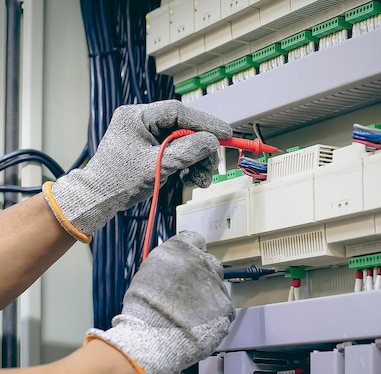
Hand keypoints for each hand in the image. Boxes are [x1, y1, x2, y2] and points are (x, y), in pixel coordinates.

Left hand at [43, 100, 231, 241]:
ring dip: (198, 160)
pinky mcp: (154, 148)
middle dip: (202, 148)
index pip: (177, 112)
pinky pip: (179, 151)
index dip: (204, 122)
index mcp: (137, 116)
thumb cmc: (119, 181)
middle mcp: (143, 121)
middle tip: (212, 166)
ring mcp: (149, 135)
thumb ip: (185, 152)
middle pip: (184, 127)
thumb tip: (212, 141)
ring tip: (201, 180)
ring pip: (185, 141)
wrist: (100, 198)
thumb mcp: (156, 166)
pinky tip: (192, 179)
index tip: (224, 133)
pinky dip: (190, 165)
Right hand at [85, 231, 234, 373]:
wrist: (152, 337)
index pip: (195, 240)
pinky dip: (214, 316)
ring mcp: (215, 283)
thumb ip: (167, 264)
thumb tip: (174, 267)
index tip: (189, 263)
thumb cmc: (142, 309)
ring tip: (191, 314)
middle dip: (203, 275)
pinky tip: (198, 324)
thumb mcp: (148, 273)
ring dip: (209, 296)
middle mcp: (201, 262)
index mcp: (181, 250)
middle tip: (190, 293)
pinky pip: (223, 308)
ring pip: (217, 286)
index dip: (192, 253)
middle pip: (210, 263)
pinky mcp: (225, 305)